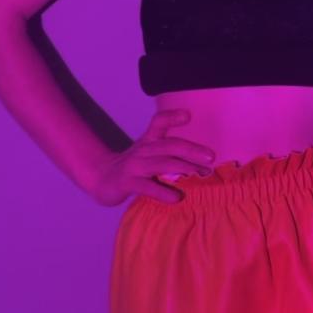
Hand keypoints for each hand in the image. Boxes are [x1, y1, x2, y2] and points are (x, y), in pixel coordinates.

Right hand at [88, 109, 215, 206]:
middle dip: (191, 150)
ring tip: (200, 174)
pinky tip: (176, 197)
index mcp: (148, 141)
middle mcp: (143, 150)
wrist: (101, 178)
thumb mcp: (149, 153)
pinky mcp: (127, 183)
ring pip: (161, 164)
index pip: (158, 122)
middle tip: (210, 157)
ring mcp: (134, 166)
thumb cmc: (133, 166)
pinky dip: (162, 192)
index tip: (188, 115)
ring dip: (183, 168)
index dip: (172, 117)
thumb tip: (202, 160)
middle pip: (168, 145)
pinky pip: (147, 187)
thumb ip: (169, 152)